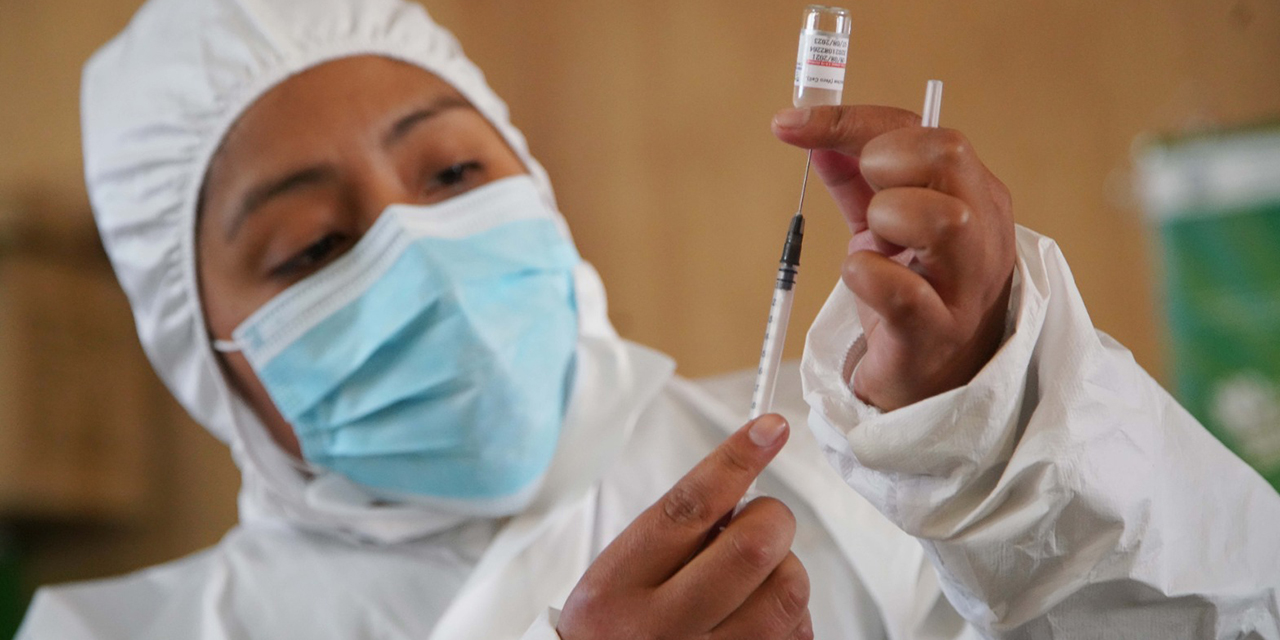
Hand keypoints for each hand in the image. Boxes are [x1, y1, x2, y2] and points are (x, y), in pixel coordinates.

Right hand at [557, 415, 812, 639]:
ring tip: (757, 580)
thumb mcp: (619, 577)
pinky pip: (799, 633)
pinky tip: (761, 618)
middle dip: (772, 520)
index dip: (735, 460)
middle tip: (763, 523)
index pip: (688, 509)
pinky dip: (792, 616)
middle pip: (751, 548)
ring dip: (786, 570)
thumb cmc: (618, 627)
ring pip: (788, 590)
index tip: (769, 428)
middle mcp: (662, 629)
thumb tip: (743, 488)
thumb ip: (673, 535)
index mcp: (618, 587)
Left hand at [771, 106, 1015, 410]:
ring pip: (940, 218)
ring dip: (885, 219)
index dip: (849, 120)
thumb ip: (855, 179)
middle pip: (947, 154)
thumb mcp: (887, 228)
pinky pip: (899, 292)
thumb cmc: (915, 297)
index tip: (788, 124)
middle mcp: (984, 233)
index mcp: (976, 196)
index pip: (925, 129)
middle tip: (863, 199)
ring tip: (876, 246)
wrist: (932, 386)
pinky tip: (862, 283)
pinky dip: (865, 277)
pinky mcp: (935, 334)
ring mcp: (966, 286)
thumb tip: (808, 130)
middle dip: (884, 162)